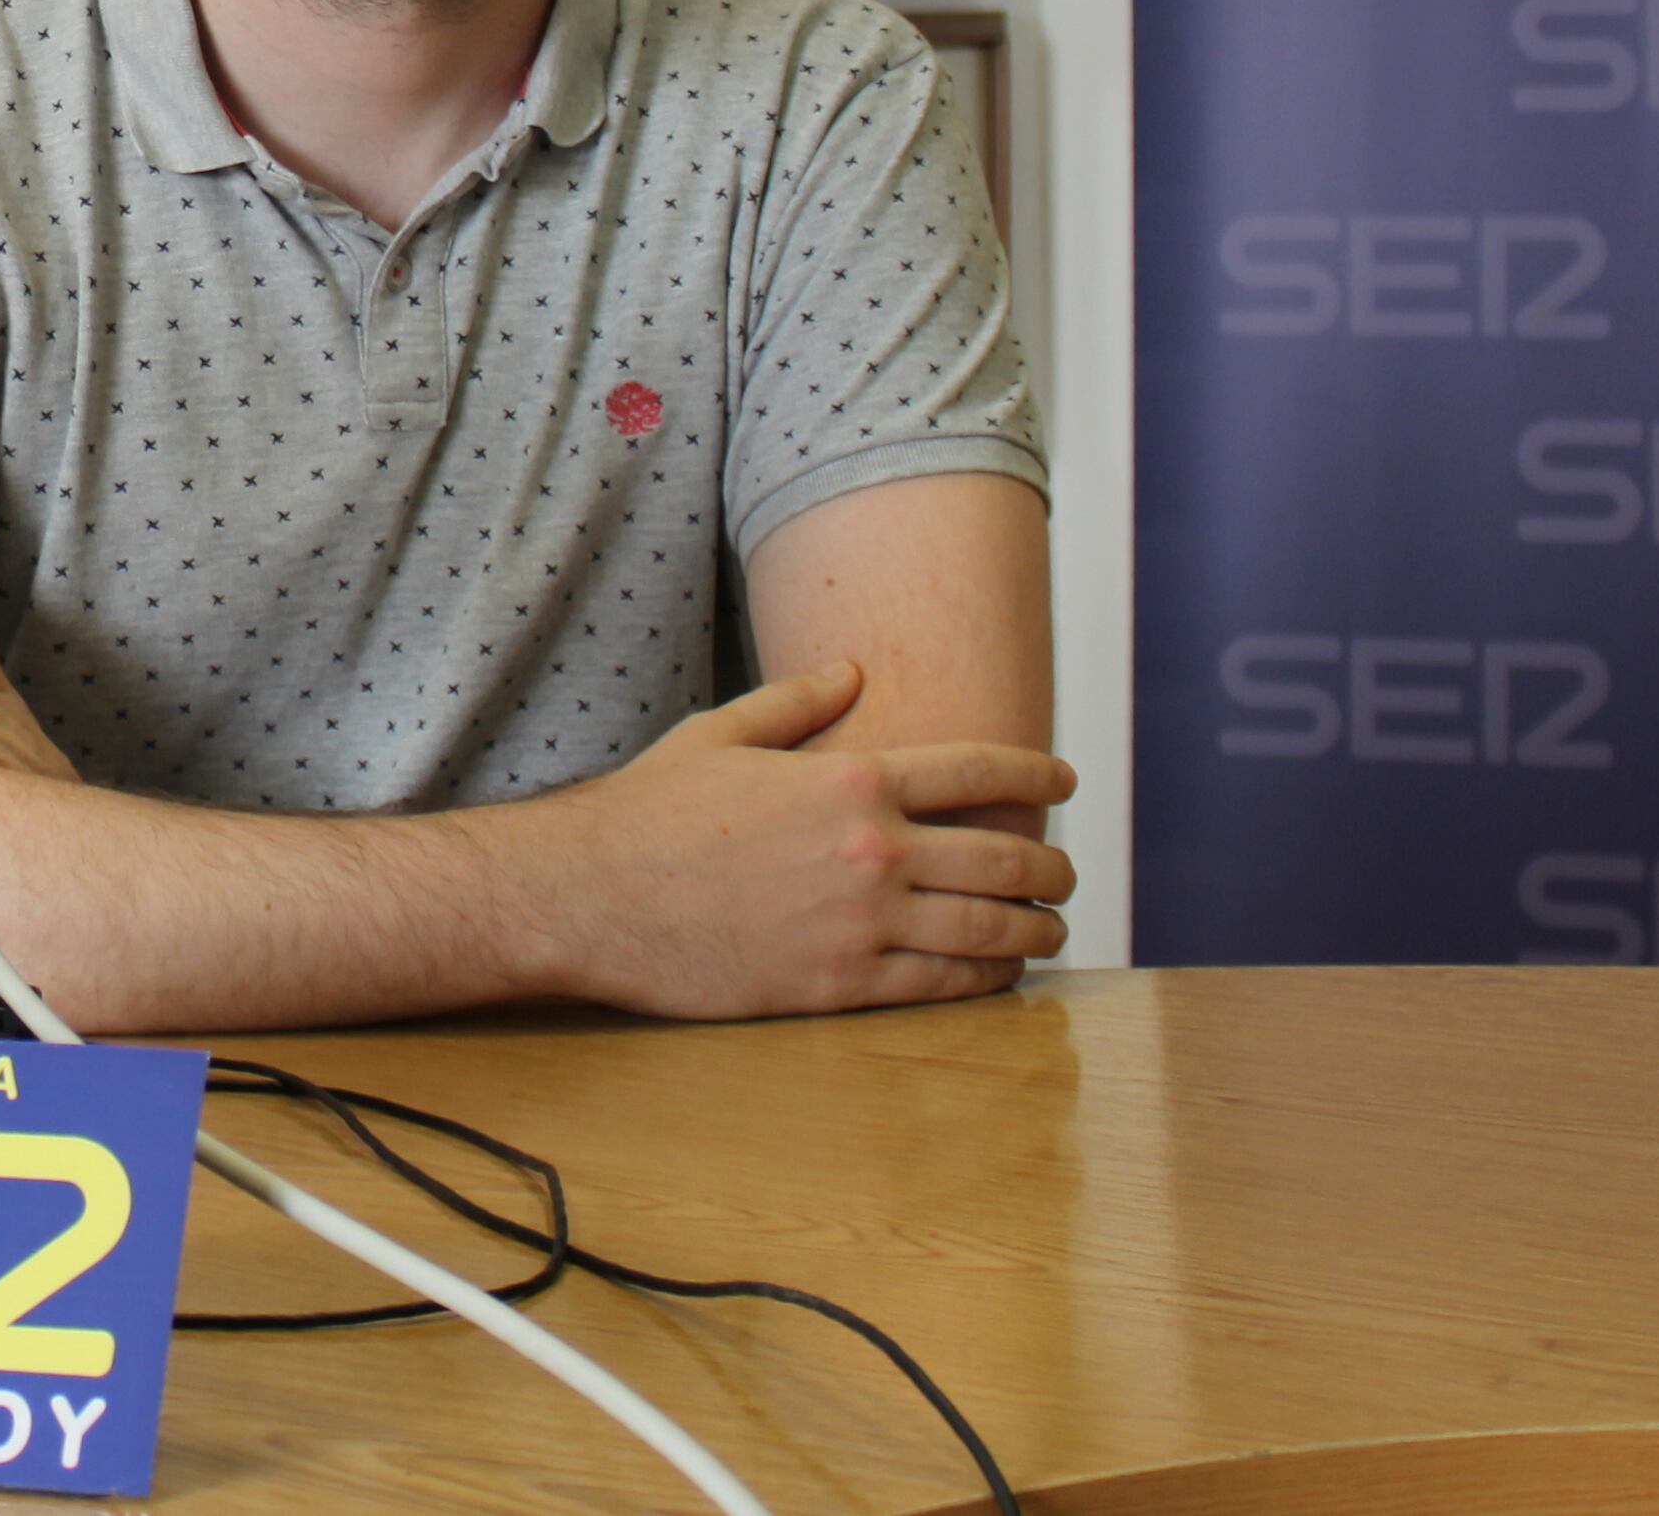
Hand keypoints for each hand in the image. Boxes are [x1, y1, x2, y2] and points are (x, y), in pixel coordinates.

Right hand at [496, 661, 1076, 1019]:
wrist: (593, 897)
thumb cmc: (649, 812)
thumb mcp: (718, 735)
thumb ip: (795, 702)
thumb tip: (851, 672)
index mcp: (850, 780)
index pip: (978, 771)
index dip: (1035, 774)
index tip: (1064, 782)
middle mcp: (872, 850)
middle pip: (1003, 858)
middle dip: (1051, 868)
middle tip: (1066, 875)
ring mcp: (862, 923)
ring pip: (987, 930)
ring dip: (1034, 931)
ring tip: (1051, 931)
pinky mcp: (840, 984)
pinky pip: (941, 986)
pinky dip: (986, 981)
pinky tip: (1000, 976)